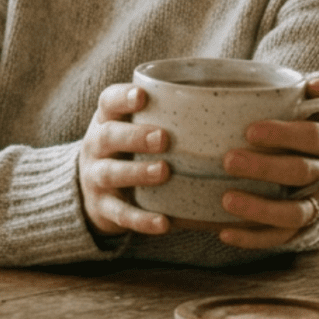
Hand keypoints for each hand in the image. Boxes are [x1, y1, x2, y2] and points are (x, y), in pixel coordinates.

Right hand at [79, 84, 170, 237]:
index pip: (108, 101)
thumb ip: (160, 114)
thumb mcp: (129, 126)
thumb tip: (228, 104)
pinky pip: (121, 214)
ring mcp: (96, 177)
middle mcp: (96, 146)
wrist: (91, 189)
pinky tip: (164, 222)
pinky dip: (141, 220)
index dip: (123, 98)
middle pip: (109, 136)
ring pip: (112, 173)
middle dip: (135, 137)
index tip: (142, 96)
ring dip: (138, 173)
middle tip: (163, 138)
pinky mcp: (103, 208)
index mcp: (106, 120)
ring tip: (164, 172)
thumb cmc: (125, 148)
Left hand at [217, 78, 318, 248]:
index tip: (250, 131)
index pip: (314, 137)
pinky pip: (282, 237)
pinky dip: (254, 238)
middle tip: (228, 160)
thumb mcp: (315, 106)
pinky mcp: (304, 227)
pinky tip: (224, 233)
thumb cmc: (310, 124)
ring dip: (260, 208)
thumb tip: (313, 84)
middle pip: (300, 173)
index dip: (284, 134)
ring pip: (295, 213)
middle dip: (264, 168)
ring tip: (226, 200)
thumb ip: (310, 96)